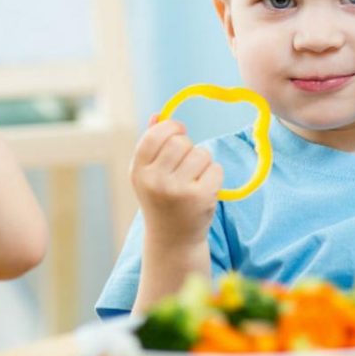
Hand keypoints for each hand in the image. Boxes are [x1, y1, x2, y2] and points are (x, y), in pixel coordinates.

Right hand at [131, 116, 223, 247]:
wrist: (173, 240)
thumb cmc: (161, 200)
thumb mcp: (148, 174)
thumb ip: (151, 144)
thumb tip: (159, 115)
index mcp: (139, 171)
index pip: (154, 135)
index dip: (170, 127)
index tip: (179, 131)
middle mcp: (155, 181)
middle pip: (180, 142)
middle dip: (188, 146)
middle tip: (186, 162)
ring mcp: (178, 190)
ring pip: (201, 154)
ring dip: (203, 162)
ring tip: (194, 178)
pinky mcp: (200, 198)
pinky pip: (216, 169)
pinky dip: (214, 175)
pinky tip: (204, 189)